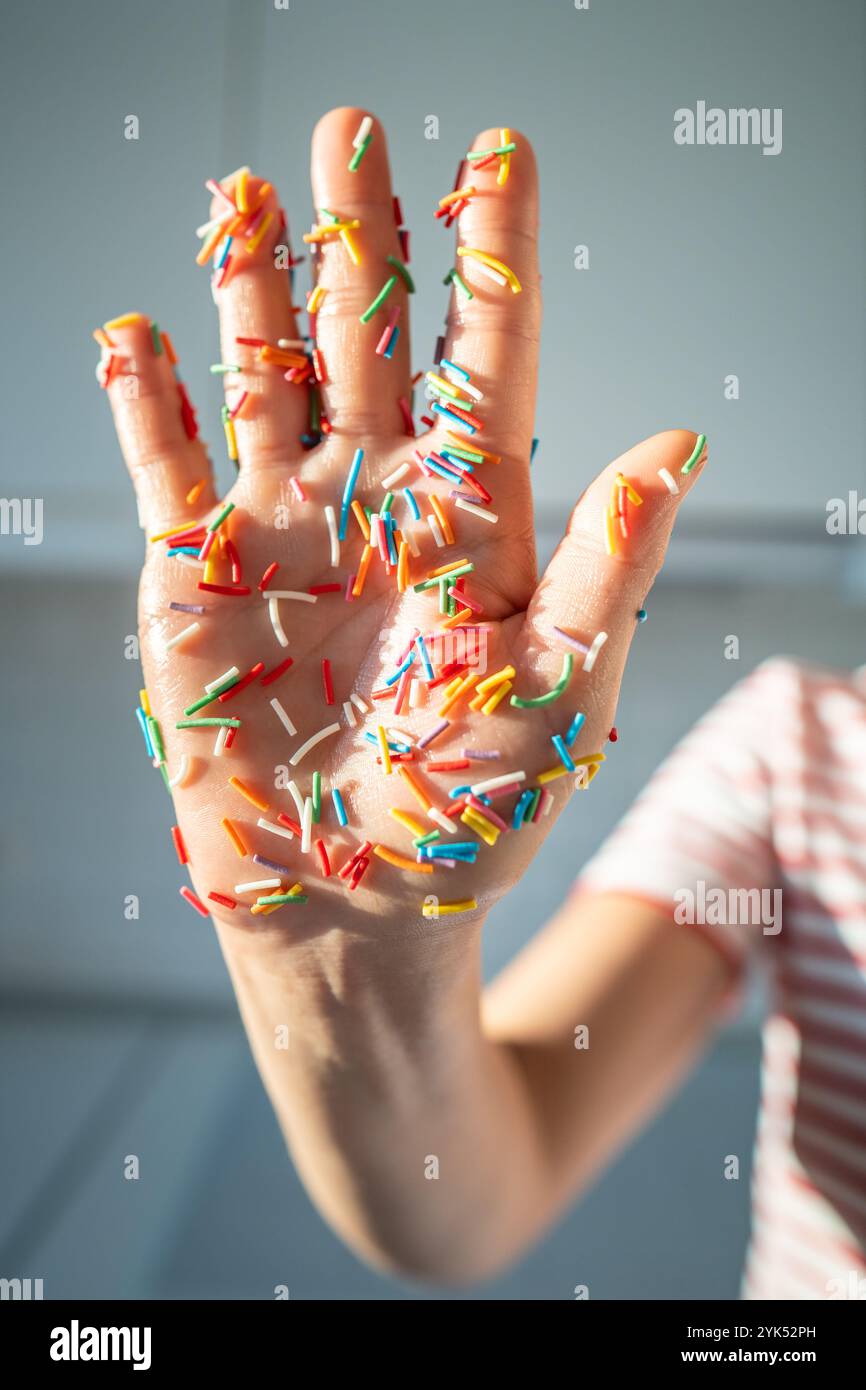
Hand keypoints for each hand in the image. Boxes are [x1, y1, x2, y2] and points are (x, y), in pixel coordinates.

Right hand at [98, 107, 705, 939]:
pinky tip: (141, 337)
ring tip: (244, 193)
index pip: (483, 364)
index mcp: (471, 519)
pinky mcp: (197, 578)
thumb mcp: (560, 695)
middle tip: (352, 131)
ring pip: (266, 382)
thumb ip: (607, 572)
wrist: (357, 892)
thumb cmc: (472, 806)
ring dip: (253, 293)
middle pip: (367, 345)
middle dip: (360, 241)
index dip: (490, 260)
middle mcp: (376, 503)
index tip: (501, 152)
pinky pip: (169, 471)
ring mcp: (283, 532)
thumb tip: (681, 444)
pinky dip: (150, 407)